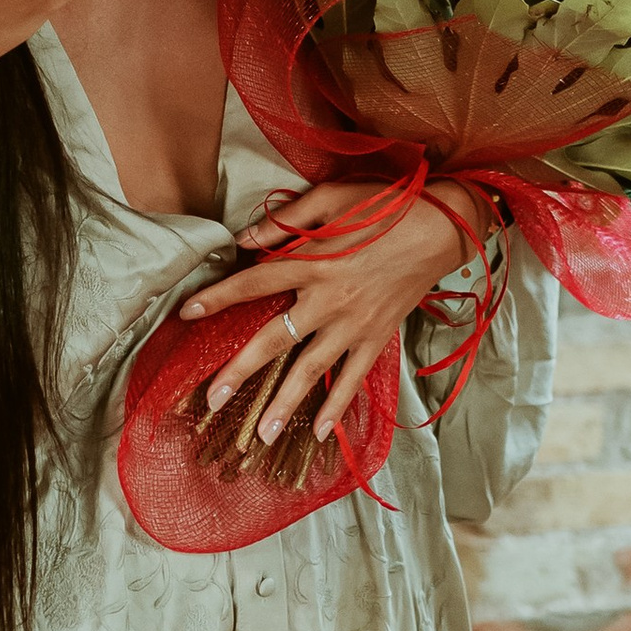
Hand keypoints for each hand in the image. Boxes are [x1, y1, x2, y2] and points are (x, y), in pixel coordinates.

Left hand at [178, 178, 483, 445]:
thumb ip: (287, 220)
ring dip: (284, 403)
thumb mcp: (333, 197)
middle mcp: (330, 300)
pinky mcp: (377, 338)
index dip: (219, 297)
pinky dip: (337, 406)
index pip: (254, 283)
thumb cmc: (387, 206)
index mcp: (314, 262)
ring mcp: (355, 325)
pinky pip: (354, 378)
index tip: (186, 313)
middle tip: (211, 399)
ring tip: (260, 434)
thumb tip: (245, 237)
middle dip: (240, 370)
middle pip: (275, 339)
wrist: (444, 227)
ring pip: (311, 370)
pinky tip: (319, 433)